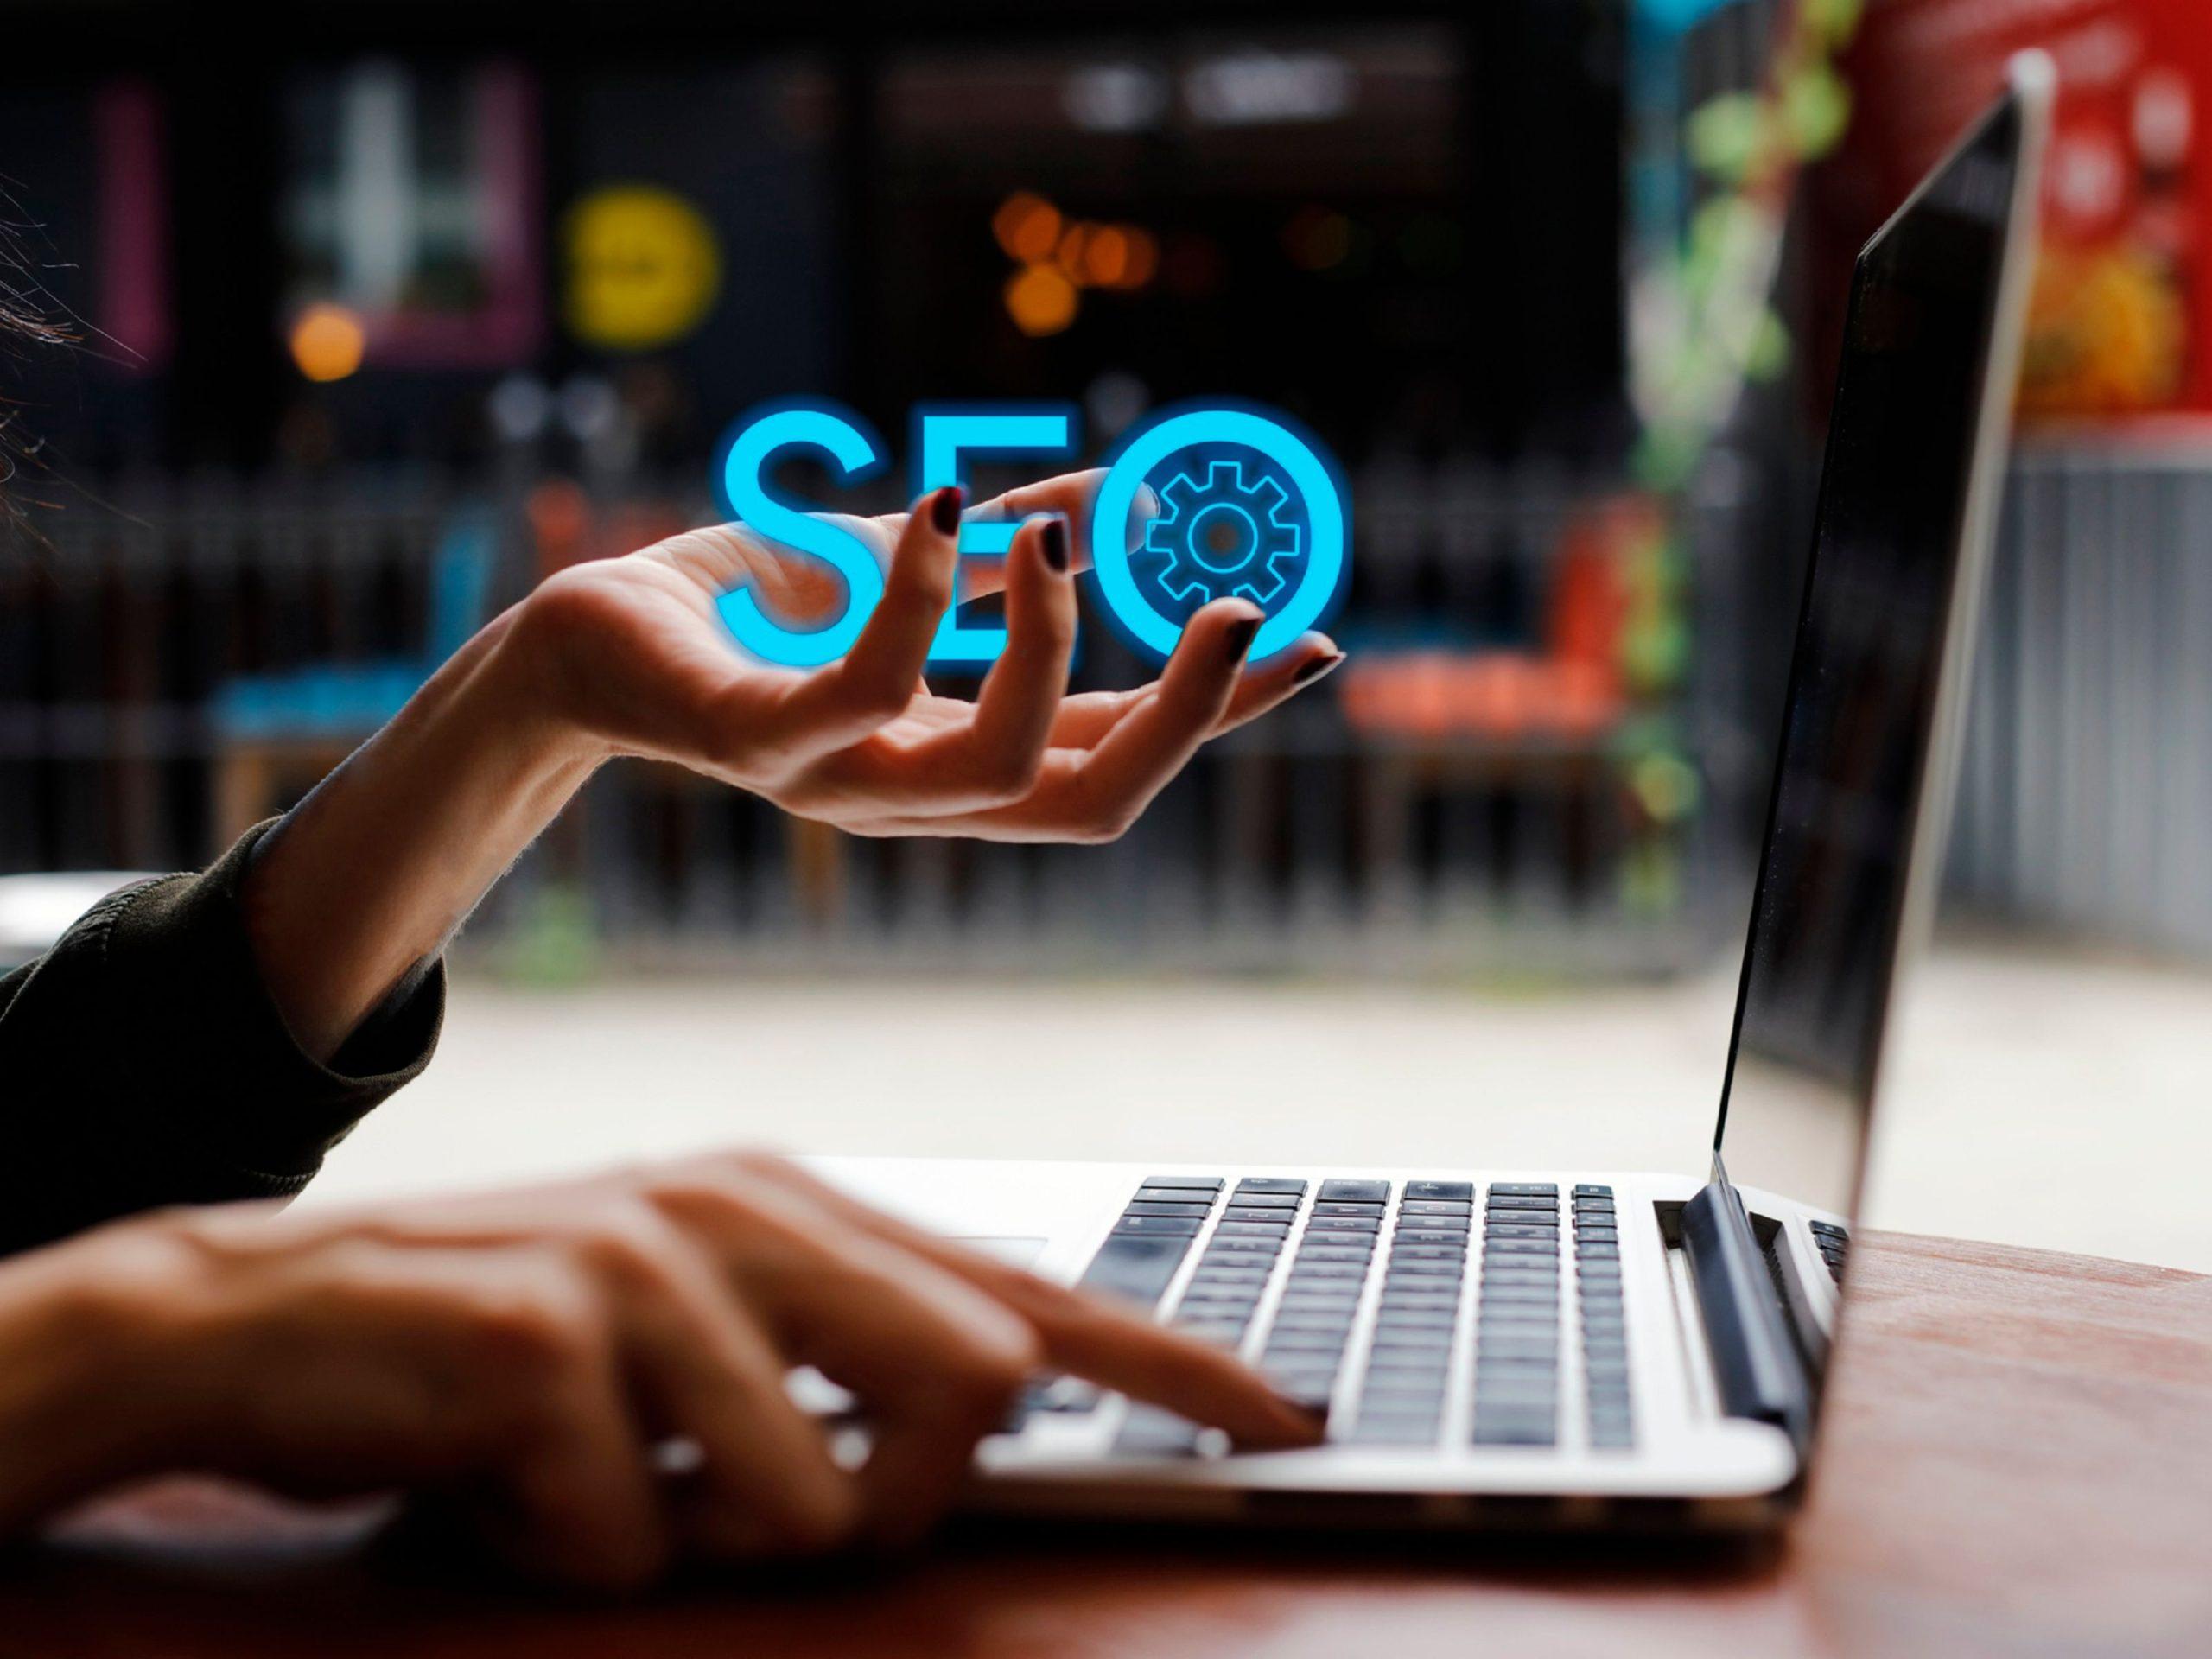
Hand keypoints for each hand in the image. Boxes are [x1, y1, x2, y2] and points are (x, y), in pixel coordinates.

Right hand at [0, 1153, 1319, 1587]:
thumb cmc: (502, 1347)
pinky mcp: (544, 1334)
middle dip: (882, 1498)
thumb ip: (835, 1356)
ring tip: (589, 1479)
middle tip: (736, 1499)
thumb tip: (992, 1398)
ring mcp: (648, 1262)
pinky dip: (566, 1554)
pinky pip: (633, 1539)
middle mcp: (745, 1209)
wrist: (256, 1317)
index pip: (1026, 1295)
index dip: (1166, 1362)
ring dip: (693, 1539)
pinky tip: (500, 1486)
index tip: (1282, 1415)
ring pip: (805, 1499)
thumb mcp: (689, 1329)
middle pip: (965, 1391)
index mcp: (796, 1206)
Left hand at [512, 471, 1343, 840]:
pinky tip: (942, 500)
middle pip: (1095, 799)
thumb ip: (1000, 561)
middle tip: (1234, 604)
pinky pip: (868, 688)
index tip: (1315, 642)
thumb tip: (1116, 496)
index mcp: (959, 760)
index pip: (1121, 756)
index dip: (1222, 712)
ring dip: (1059, 643)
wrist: (586, 635)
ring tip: (1060, 537)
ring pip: (1004, 767)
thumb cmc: (746, 608)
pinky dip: (925, 594)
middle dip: (1188, 712)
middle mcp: (915, 795)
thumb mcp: (901, 569)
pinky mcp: (756, 740)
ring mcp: (838, 782)